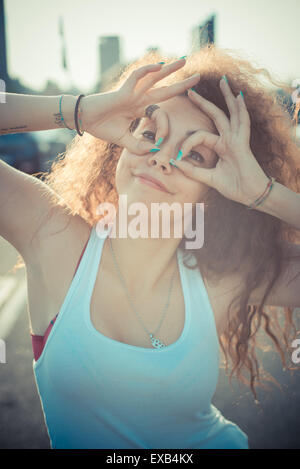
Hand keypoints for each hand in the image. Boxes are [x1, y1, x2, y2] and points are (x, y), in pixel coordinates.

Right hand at [80, 59, 199, 154]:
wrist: (85, 121)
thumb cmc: (102, 127)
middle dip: (180, 84)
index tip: (162, 141)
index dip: (164, 126)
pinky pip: (137, 77)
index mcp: (139, 109)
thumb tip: (155, 149)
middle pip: (164, 89)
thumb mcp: (124, 141)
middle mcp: (138, 98)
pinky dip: (147, 71)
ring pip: (154, 78)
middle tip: (197, 77)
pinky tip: (158, 65)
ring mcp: (132, 93)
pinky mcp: (123, 92)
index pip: (160, 111)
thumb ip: (139, 146)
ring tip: (184, 61)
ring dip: (169, 70)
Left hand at [172, 78, 269, 205]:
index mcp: (222, 146)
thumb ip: (194, 171)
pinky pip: (242, 123)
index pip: (200, 136)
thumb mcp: (209, 178)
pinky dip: (241, 110)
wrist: (250, 195)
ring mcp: (237, 139)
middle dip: (203, 103)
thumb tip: (176, 163)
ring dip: (227, 97)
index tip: (178, 157)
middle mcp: (229, 139)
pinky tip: (238, 97)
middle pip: (216, 116)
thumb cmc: (234, 187)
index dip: (188, 144)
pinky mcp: (242, 143)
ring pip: (230, 113)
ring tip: (222, 81)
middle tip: (190, 90)